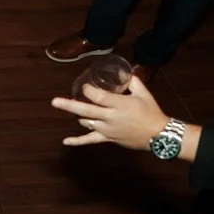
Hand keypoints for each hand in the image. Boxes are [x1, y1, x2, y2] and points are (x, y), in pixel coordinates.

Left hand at [50, 76, 168, 149]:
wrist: (158, 134)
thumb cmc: (151, 111)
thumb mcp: (143, 93)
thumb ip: (131, 81)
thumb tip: (121, 71)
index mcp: (120, 105)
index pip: (99, 97)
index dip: (89, 91)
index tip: (85, 86)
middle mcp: (111, 118)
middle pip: (86, 111)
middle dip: (69, 105)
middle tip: (54, 101)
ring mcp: (107, 130)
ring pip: (86, 123)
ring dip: (78, 116)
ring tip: (73, 110)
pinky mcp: (107, 139)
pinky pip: (90, 141)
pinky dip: (77, 142)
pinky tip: (65, 141)